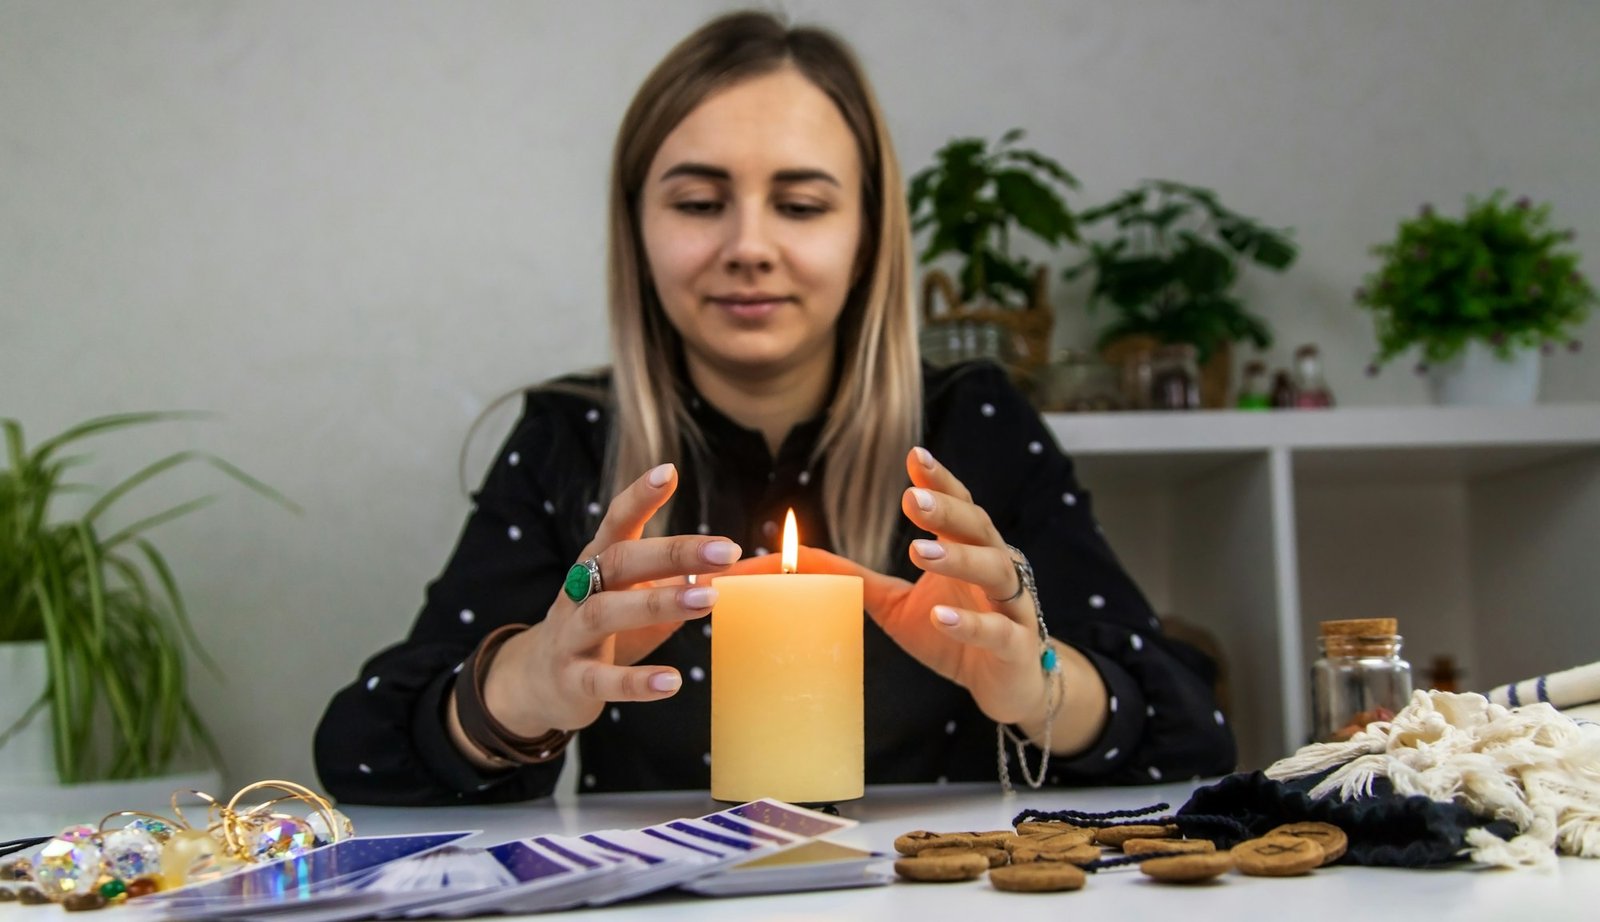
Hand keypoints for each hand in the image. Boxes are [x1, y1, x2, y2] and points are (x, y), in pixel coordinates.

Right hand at [476, 463, 742, 735]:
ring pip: (606, 613)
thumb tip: (738, 563)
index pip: (616, 522)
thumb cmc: (602, 629)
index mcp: (597, 563)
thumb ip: (677, 580)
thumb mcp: (635, 596)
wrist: (538, 681)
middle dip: (673, 551)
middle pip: (620, 561)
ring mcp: (571, 634)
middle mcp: (580, 590)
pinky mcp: (572, 678)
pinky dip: (637, 682)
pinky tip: (673, 681)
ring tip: (707, 599)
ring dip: (658, 604)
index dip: (639, 496)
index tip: (669, 472)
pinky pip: (602, 680)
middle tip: (726, 548)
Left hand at [742, 448, 1098, 736]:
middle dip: (947, 510)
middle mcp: (995, 568)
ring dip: (959, 558)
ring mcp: (1012, 607)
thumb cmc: (953, 634)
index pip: (958, 505)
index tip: (914, 456)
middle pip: (978, 528)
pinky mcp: (1017, 648)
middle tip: (911, 498)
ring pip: (995, 571)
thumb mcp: (895, 604)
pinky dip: (972, 623)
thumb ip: (854, 578)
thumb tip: (794, 554)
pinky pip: (999, 630)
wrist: (1007, 684)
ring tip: (919, 550)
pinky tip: (942, 616)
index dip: (939, 480)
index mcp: (967, 550)